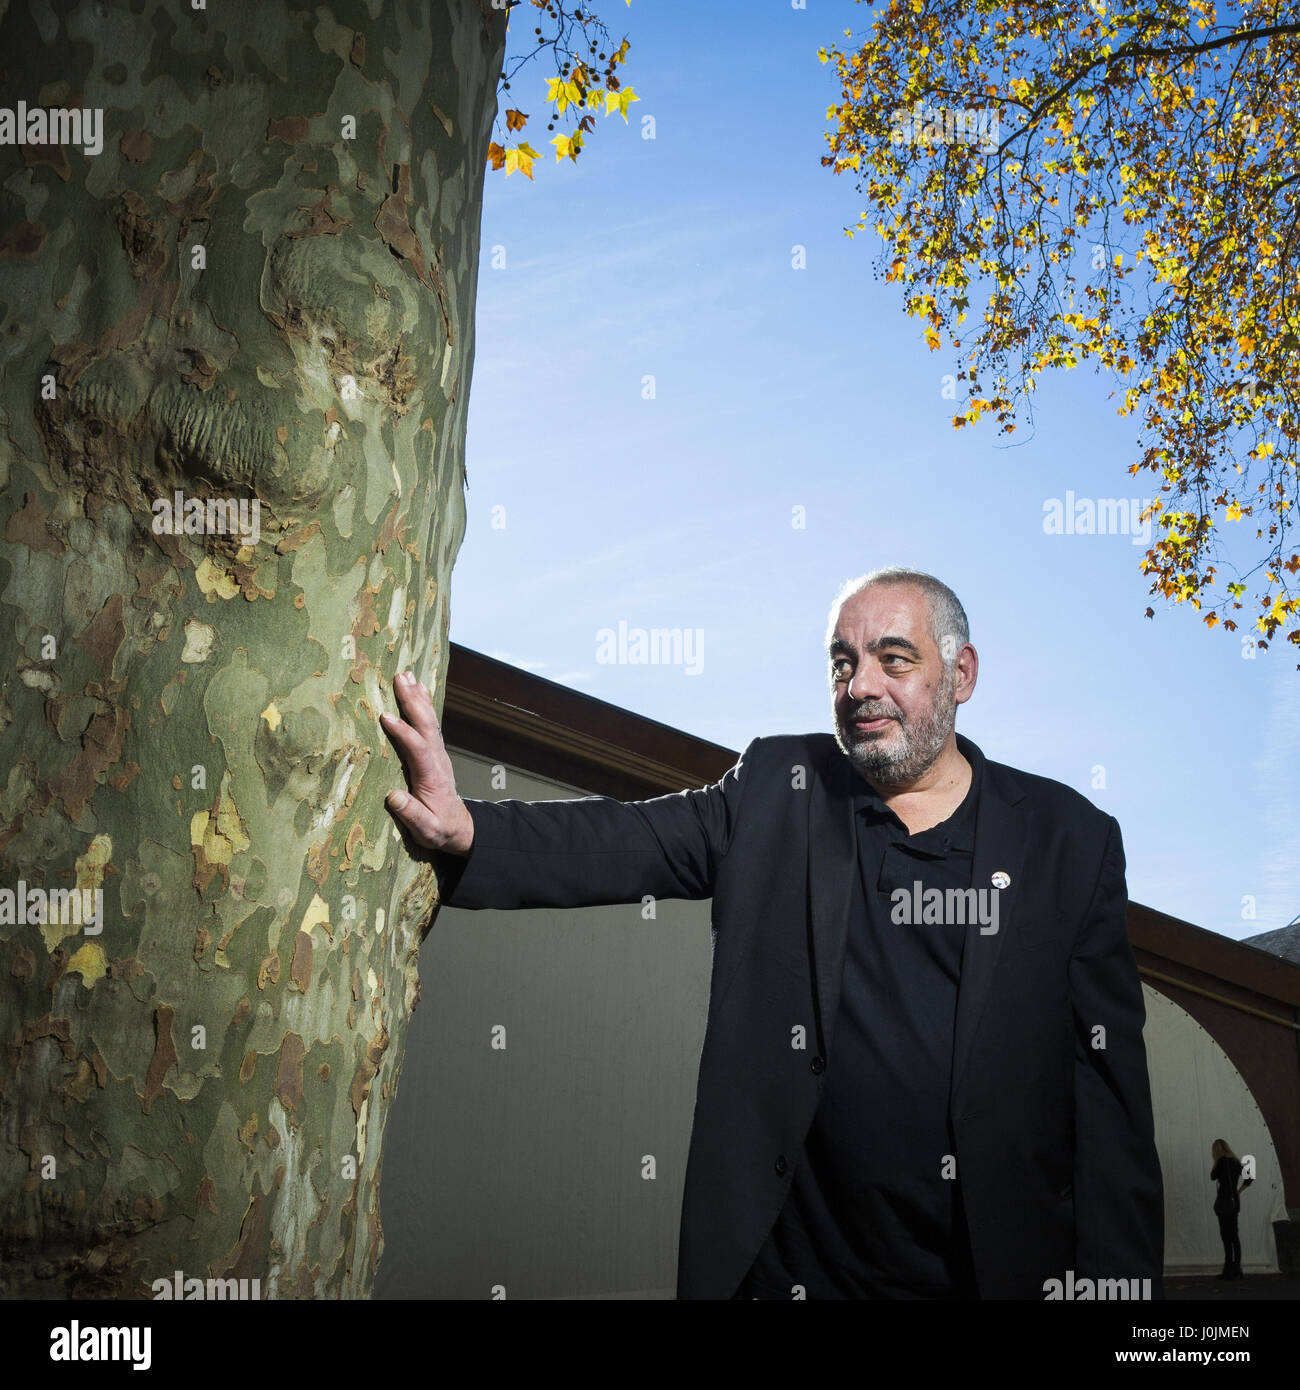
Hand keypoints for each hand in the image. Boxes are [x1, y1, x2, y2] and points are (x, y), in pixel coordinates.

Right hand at [380, 671, 474, 854]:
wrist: (459, 827)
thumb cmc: (439, 829)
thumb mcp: (427, 830)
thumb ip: (411, 814)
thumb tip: (393, 796)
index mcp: (431, 776)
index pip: (418, 748)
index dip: (403, 732)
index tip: (385, 717)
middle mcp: (437, 759)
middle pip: (426, 725)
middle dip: (412, 701)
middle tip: (399, 678)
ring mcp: (437, 753)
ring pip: (429, 720)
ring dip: (418, 697)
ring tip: (406, 675)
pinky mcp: (434, 752)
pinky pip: (429, 723)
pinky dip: (423, 704)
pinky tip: (417, 689)